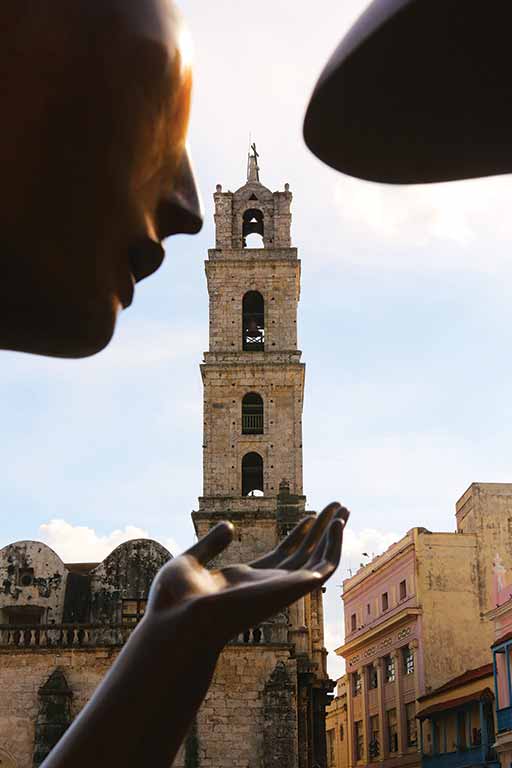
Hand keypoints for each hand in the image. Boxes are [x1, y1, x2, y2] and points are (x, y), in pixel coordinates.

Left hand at [147, 502, 349, 645]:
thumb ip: (212, 543)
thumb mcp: (192, 561)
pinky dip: (333, 547)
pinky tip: (336, 525)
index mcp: (247, 580)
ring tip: (344, 509)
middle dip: (322, 531)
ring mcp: (281, 588)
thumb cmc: (176, 601)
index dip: (298, 535)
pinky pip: (323, 568)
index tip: (311, 515)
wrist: (179, 621)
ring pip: (319, 559)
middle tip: (338, 508)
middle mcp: (268, 585)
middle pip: (305, 554)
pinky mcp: (292, 590)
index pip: (282, 556)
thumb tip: (229, 526)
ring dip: (333, 534)